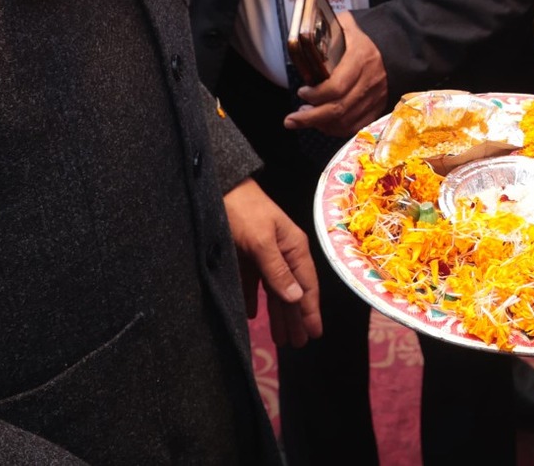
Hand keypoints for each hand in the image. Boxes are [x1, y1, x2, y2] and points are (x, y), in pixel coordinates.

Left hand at [222, 179, 320, 347]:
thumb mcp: (261, 240)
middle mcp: (283, 253)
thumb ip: (277, 270)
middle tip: (298, 344)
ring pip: (274, 291)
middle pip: (292, 291)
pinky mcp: (246, 256)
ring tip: (281, 338)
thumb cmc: (244, 210)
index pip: (306, 285)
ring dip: (277, 314)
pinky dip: (253, 301)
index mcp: (294, 247)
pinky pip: (253, 284)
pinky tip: (252, 315)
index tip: (315, 334)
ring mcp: (265, 255)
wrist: (219, 188)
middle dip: (295, 318)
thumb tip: (296, 297)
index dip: (310, 310)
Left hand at [287, 14, 387, 136]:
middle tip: (292, 119)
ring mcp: (375, 97)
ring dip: (321, 124)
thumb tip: (302, 33)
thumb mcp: (346, 25)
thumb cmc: (365, 36)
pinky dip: (336, 130)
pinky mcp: (377, 108)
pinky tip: (323, 124)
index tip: (302, 92)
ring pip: (345, 122)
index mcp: (361, 58)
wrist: (396, 45)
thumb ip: (325, 29)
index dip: (316, 95)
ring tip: (305, 118)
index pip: (336, 87)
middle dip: (310, 118)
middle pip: (338, 109)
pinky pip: (355, 126)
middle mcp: (370, 81)